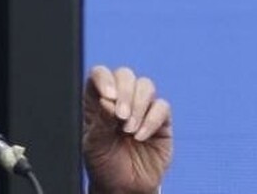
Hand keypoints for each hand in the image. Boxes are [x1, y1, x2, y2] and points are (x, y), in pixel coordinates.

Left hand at [82, 66, 172, 193]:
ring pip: (146, 86)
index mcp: (98, 101)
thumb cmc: (104, 165)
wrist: (125, 188)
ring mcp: (142, 109)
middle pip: (125, 75)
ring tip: (129, 131)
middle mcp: (120, 100)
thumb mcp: (95, 145)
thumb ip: (101, 122)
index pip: (100, 74)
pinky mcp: (161, 122)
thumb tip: (108, 101)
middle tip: (120, 118)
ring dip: (138, 106)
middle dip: (124, 93)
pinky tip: (141, 137)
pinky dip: (152, 120)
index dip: (104, 78)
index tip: (106, 96)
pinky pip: (162, 107)